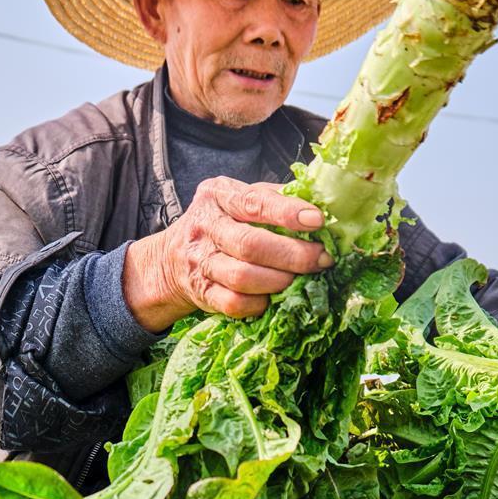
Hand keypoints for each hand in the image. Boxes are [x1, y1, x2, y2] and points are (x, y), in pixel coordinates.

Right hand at [123, 177, 331, 328]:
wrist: (173, 257)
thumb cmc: (225, 222)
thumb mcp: (242, 198)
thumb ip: (276, 198)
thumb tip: (324, 205)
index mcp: (219, 195)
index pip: (254, 202)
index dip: (287, 212)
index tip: (317, 221)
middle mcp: (205, 226)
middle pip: (251, 244)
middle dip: (294, 254)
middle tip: (322, 259)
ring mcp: (200, 262)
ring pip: (243, 277)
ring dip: (280, 281)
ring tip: (302, 278)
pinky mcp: (202, 292)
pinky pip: (235, 303)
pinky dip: (261, 303)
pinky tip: (275, 296)